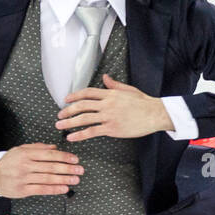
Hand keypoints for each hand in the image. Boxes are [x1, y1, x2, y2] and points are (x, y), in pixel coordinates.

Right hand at [0, 143, 84, 197]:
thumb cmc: (9, 162)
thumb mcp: (21, 150)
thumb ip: (38, 147)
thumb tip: (55, 147)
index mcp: (26, 153)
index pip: (49, 154)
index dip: (64, 157)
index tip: (75, 159)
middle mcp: (25, 165)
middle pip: (50, 166)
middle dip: (67, 168)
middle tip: (80, 170)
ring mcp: (24, 178)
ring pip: (48, 178)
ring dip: (64, 179)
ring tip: (75, 179)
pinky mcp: (23, 190)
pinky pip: (41, 190)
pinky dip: (54, 189)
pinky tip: (64, 188)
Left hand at [55, 74, 172, 140]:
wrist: (155, 114)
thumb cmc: (144, 103)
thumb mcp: (128, 90)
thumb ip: (114, 85)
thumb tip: (105, 77)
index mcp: (110, 94)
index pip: (88, 92)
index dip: (75, 95)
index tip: (66, 99)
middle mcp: (107, 104)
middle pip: (82, 105)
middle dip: (68, 110)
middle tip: (59, 115)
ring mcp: (109, 116)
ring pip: (84, 118)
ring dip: (69, 122)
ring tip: (59, 125)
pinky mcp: (112, 128)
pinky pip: (92, 131)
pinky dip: (79, 134)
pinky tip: (71, 137)